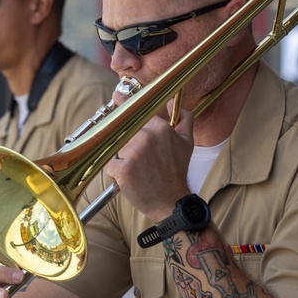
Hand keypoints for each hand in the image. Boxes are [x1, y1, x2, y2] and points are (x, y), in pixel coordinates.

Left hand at [106, 100, 193, 220]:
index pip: (137, 111)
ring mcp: (133, 153)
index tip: (116, 96)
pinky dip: (116, 173)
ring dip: (122, 159)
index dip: (124, 103)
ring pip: (117, 149)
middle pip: (124, 132)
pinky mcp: (123, 169)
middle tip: (138, 160)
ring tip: (138, 171)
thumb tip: (176, 102)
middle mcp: (146, 137)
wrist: (171, 201)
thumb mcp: (187, 142)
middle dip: (127, 145)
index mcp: (160, 128)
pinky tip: (130, 180)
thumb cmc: (176, 172)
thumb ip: (184, 119)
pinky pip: (110, 165)